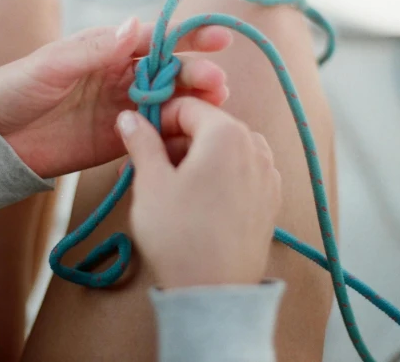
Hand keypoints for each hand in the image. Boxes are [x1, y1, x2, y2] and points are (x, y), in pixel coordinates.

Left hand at [0, 18, 231, 177]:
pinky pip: (153, 134)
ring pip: (168, 102)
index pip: (156, 38)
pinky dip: (175, 134)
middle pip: (169, 71)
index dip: (188, 37)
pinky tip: (193, 138)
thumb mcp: (52, 65)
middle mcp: (122, 75)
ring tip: (215, 108)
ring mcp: (123, 107)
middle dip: (196, 74)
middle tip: (217, 84)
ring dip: (193, 103)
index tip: (219, 37)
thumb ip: (93, 50)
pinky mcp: (119, 139)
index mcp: (108, 48)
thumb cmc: (17, 88)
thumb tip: (134, 26)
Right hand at [117, 98, 281, 288]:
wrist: (214, 291)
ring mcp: (268, 175)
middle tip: (143, 166)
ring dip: (193, 159)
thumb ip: (141, 142)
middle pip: (208, 127)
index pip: (188, 107)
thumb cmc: (179, 235)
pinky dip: (215, 176)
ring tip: (164, 185)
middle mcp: (256, 147)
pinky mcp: (270, 200)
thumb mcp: (150, 183)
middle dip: (173, 142)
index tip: (138, 136)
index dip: (158, 117)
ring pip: (223, 150)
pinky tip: (193, 200)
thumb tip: (130, 117)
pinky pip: (239, 172)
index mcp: (227, 134)